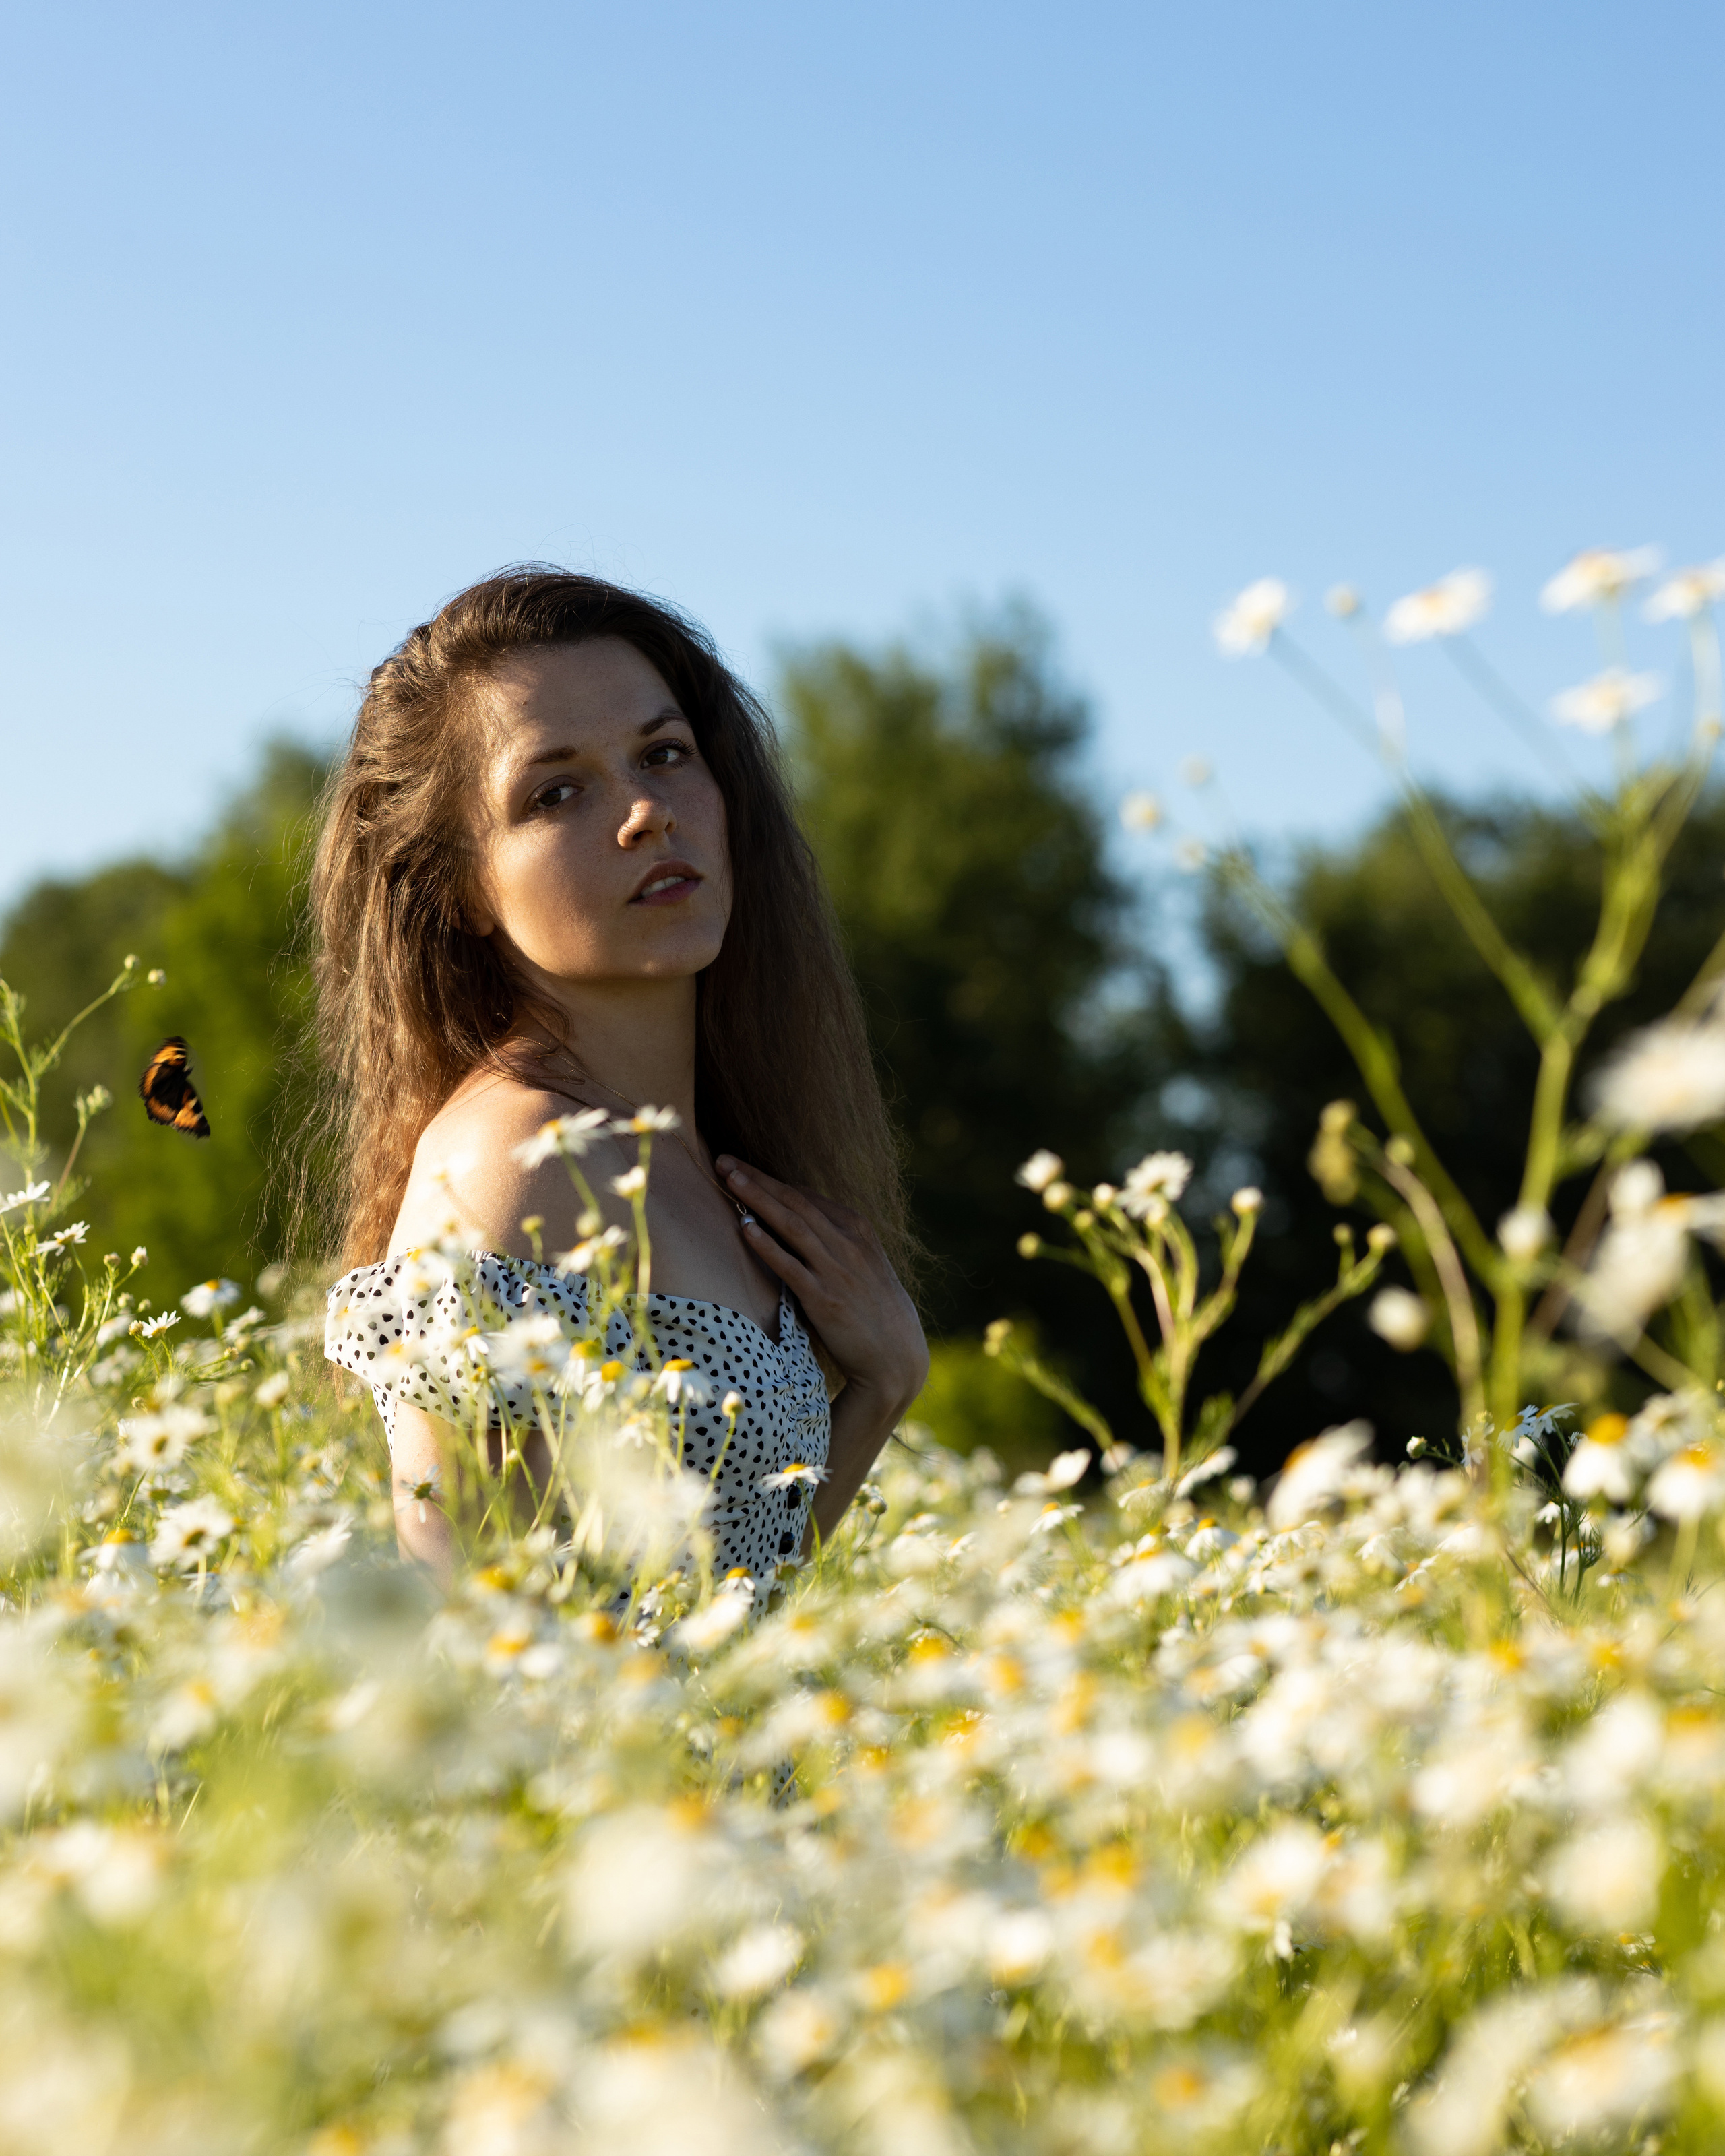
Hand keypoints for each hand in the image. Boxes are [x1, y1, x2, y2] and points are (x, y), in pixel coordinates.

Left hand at [714, 1157, 928, 1418]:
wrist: (895, 1352)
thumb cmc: (874, 1307)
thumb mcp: (862, 1262)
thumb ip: (833, 1239)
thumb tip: (795, 1220)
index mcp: (856, 1229)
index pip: (806, 1196)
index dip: (770, 1179)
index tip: (740, 1165)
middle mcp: (847, 1243)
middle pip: (794, 1202)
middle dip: (758, 1179)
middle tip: (724, 1161)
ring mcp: (836, 1269)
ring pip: (791, 1225)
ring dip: (758, 1200)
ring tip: (730, 1180)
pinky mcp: (824, 1298)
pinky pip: (790, 1266)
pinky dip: (767, 1245)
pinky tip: (745, 1228)